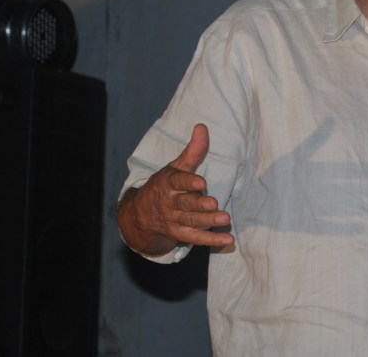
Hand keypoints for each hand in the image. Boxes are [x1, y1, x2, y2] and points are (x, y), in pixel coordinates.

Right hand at [118, 123, 233, 255]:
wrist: (139, 215)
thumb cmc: (164, 186)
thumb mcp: (175, 167)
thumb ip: (192, 151)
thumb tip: (202, 126)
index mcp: (168, 184)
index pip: (177, 182)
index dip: (188, 182)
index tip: (201, 182)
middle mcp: (170, 203)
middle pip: (185, 204)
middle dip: (199, 204)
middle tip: (213, 203)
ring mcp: (174, 220)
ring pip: (191, 222)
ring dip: (208, 222)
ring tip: (225, 219)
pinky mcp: (179, 234)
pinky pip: (195, 239)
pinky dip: (212, 241)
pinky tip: (228, 240)